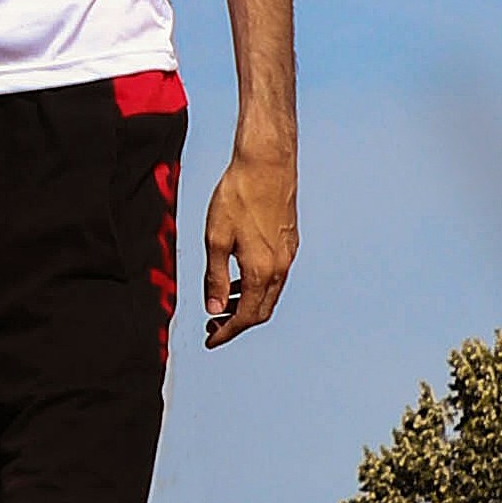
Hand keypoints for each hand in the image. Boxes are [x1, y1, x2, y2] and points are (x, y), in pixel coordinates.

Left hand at [202, 136, 297, 347]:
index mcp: (262, 271)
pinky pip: (275, 277)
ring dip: (247, 305)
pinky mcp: (290, 241)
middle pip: (261, 311)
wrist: (266, 162)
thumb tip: (214, 309)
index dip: (226, 332)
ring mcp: (288, 255)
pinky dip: (257, 287)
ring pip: (270, 294)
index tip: (211, 340)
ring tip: (223, 303)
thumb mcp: (216, 239)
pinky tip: (240, 276)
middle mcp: (280, 267)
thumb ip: (216, 278)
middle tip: (214, 325)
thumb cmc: (238, 195)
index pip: (245, 317)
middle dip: (237, 323)